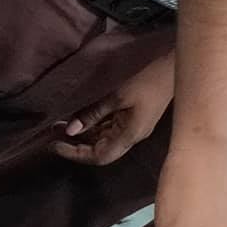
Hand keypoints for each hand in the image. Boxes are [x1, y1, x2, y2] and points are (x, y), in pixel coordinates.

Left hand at [54, 52, 173, 165]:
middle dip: (75, 145)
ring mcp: (132, 128)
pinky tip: (78, 119)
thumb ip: (93, 114)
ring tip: (60, 125)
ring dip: (82, 134)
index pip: (98, 156)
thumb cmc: (148, 82)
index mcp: (129, 136)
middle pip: (99, 150)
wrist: (174, 69)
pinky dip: (92, 126)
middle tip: (52, 134)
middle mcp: (130, 137)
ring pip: (102, 139)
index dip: (76, 155)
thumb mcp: (117, 96)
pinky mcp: (132, 118)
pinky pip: (108, 128)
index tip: (55, 146)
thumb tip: (70, 130)